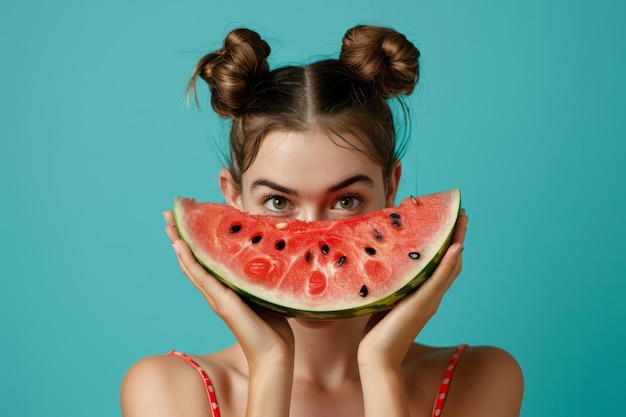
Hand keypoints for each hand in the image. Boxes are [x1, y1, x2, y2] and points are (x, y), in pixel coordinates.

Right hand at [163, 210, 294, 369]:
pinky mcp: (222, 301)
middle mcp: (216, 290)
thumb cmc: (273, 324)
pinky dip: (189, 260)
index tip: (186, 218)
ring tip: (168, 223)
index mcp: (225, 287)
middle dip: (180, 235)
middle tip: (168, 214)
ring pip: (191, 265)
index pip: (205, 259)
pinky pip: (202, 277)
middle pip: (192, 259)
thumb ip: (258, 273)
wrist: (274, 352)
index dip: (194, 239)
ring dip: (179, 243)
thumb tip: (269, 247)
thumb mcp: (264, 289)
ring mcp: (216, 296)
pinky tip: (181, 245)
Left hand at [357, 209, 468, 368]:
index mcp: (424, 294)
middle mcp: (431, 296)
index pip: (441, 265)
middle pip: (451, 261)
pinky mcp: (422, 304)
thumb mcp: (386, 298)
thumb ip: (391, 282)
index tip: (451, 222)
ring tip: (462, 221)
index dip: (449, 244)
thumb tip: (382, 260)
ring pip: (450, 266)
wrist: (377, 356)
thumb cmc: (378, 330)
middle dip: (457, 236)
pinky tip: (455, 247)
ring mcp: (429, 300)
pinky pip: (439, 280)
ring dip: (458, 242)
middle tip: (462, 214)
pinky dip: (448, 263)